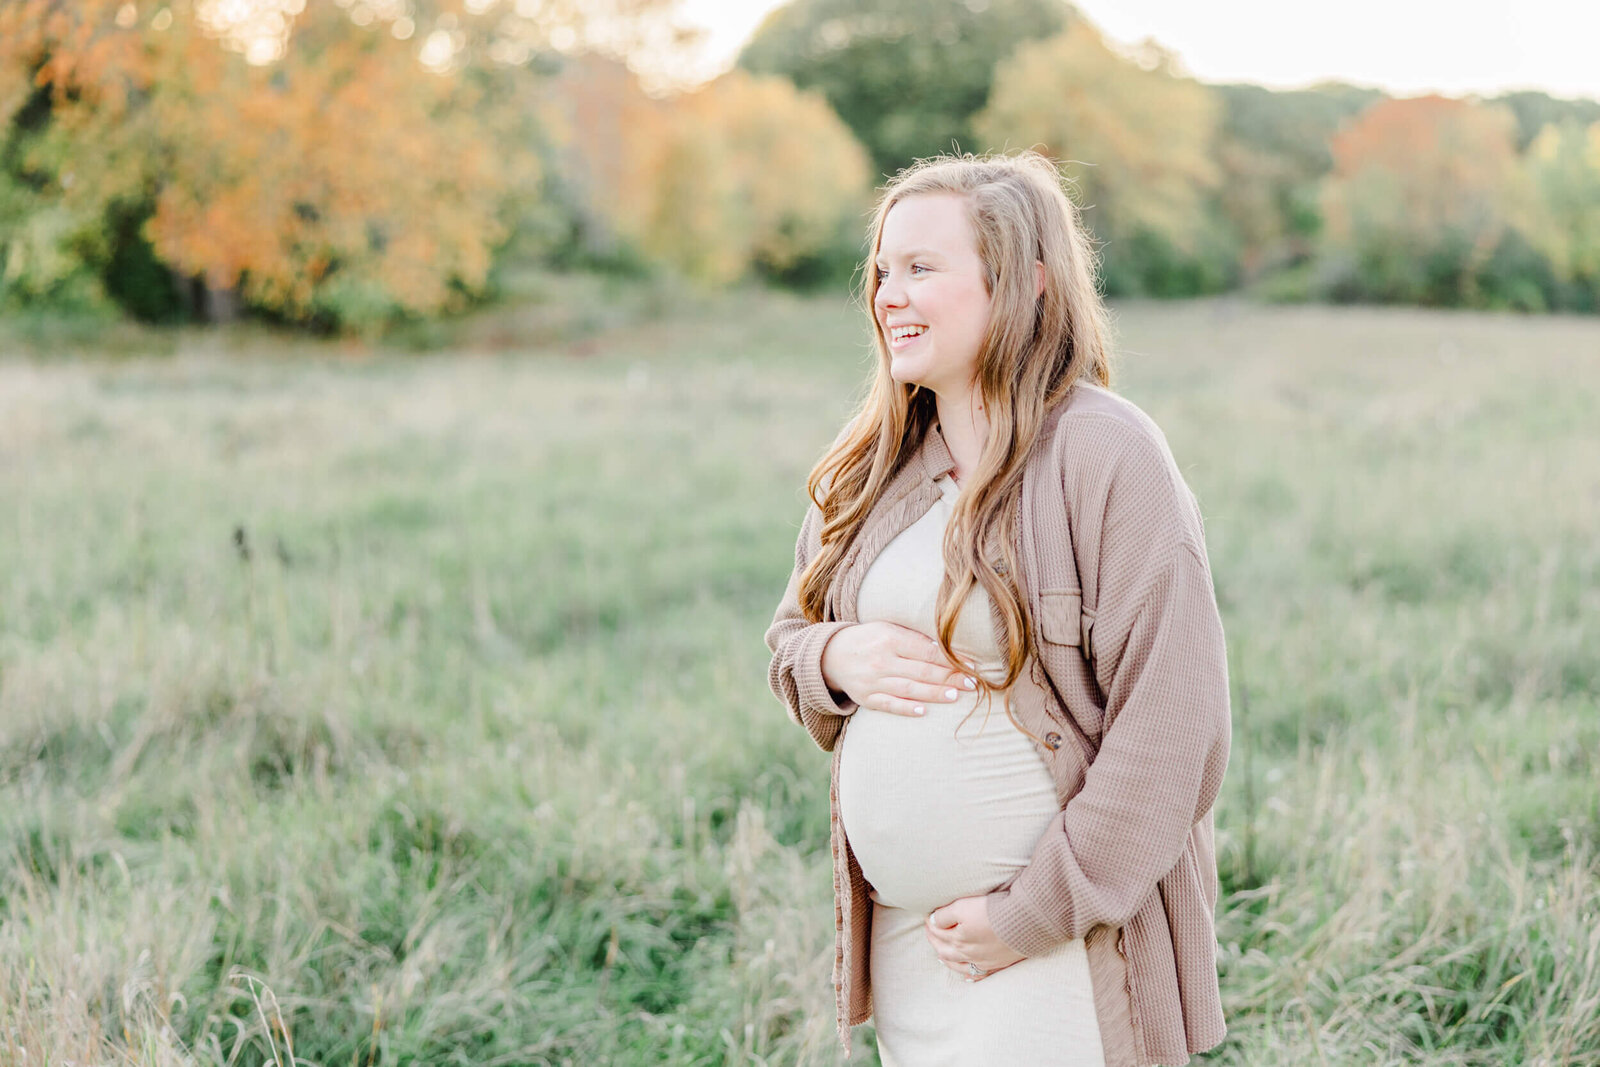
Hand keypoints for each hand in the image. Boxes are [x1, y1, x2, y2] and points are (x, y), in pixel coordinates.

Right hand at [820, 622, 975, 716]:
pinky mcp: (866, 698)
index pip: (926, 651)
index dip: (950, 659)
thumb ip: (914, 638)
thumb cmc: (870, 639)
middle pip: (922, 671)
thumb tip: (947, 648)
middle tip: (971, 684)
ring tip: (954, 696)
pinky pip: (888, 705)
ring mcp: (873, 681)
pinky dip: (905, 708)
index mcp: (890, 639)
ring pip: (908, 689)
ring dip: (933, 694)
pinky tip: (923, 711)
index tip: (971, 665)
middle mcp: (881, 660)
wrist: (832, 655)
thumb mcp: (889, 629)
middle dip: (949, 678)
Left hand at [925, 894, 1024, 981]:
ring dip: (947, 959)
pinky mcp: (997, 965)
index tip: (928, 916)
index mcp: (957, 938)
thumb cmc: (993, 912)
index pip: (938, 931)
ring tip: (941, 954)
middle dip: (934, 940)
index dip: (931, 923)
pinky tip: (967, 977)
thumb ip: (945, 916)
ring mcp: (982, 961)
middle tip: (930, 932)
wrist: (1024, 923)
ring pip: (958, 965)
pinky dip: (970, 976)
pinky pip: (979, 975)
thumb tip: (933, 922)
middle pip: (944, 949)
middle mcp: (967, 953)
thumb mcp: (963, 906)